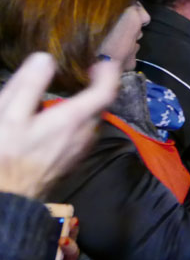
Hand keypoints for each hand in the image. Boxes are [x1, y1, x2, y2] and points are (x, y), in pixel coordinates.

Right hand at [0, 52, 119, 198]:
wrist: (7, 199)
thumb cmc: (6, 155)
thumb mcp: (9, 115)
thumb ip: (28, 85)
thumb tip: (45, 59)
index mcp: (73, 120)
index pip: (106, 92)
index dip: (109, 73)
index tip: (102, 61)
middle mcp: (85, 135)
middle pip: (99, 106)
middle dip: (96, 87)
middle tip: (85, 72)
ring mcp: (80, 150)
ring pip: (91, 121)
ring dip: (85, 105)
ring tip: (70, 92)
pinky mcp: (72, 161)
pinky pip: (82, 134)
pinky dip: (77, 120)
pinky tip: (58, 119)